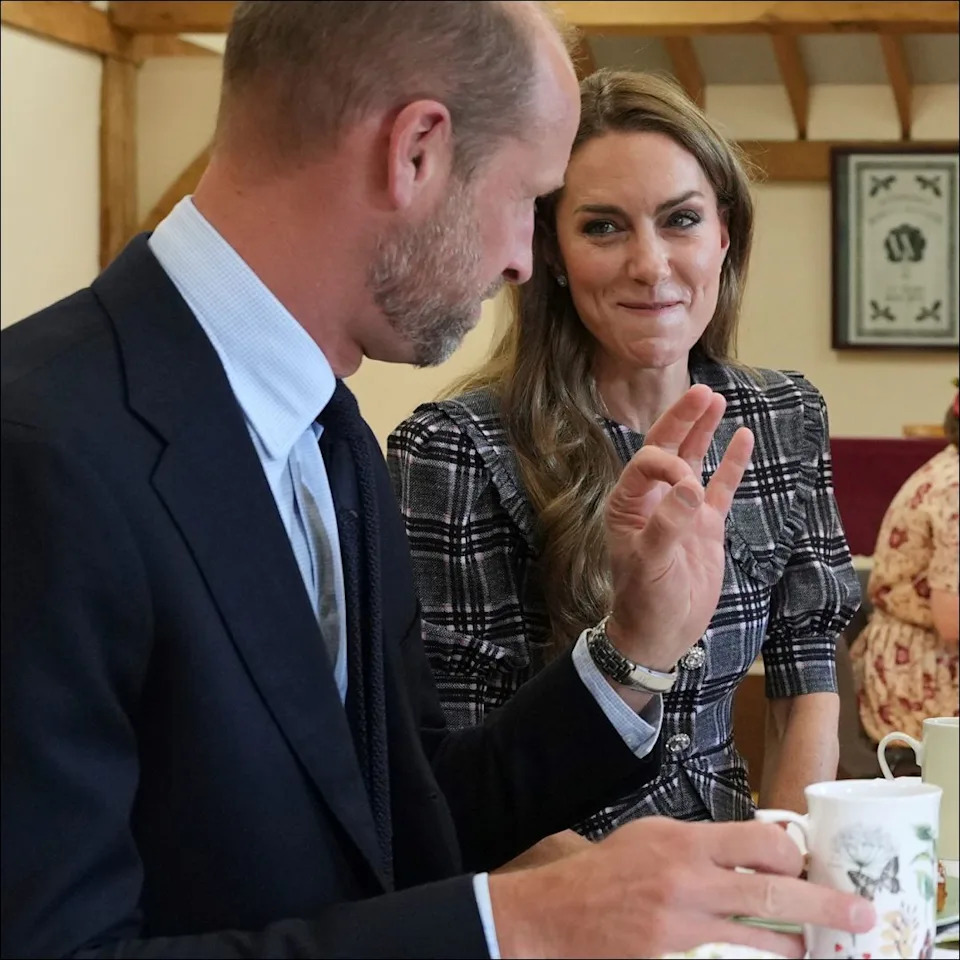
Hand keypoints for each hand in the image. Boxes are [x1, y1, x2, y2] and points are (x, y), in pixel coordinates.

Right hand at [488, 817, 874, 959]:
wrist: (557, 911)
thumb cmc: (605, 869)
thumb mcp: (651, 836)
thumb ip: (699, 843)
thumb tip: (749, 850)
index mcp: (684, 839)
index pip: (758, 840)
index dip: (792, 852)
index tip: (807, 861)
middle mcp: (688, 877)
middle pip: (772, 888)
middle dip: (823, 902)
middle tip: (860, 912)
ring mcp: (683, 920)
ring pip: (759, 933)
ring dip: (795, 941)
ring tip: (817, 947)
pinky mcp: (675, 952)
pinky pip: (729, 956)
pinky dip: (755, 956)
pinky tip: (772, 957)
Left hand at [603, 385, 753, 670]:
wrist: (661, 634)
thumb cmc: (645, 600)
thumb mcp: (651, 564)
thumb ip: (668, 525)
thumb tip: (693, 487)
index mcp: (629, 505)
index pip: (648, 463)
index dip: (668, 462)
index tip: (689, 485)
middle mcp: (653, 501)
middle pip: (667, 448)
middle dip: (682, 419)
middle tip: (703, 391)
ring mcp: (682, 511)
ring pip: (694, 461)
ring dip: (703, 431)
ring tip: (716, 399)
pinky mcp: (706, 526)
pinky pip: (721, 487)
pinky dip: (732, 464)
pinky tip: (744, 437)